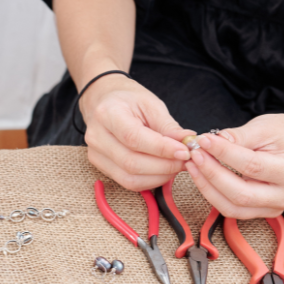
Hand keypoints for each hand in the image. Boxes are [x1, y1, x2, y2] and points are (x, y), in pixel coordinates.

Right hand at [79, 73, 193, 191]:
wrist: (104, 100)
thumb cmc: (128, 100)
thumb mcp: (151, 105)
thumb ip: (168, 127)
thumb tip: (188, 144)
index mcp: (108, 114)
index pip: (134, 138)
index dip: (162, 149)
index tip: (184, 151)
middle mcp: (96, 137)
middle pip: (132, 163)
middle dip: (164, 166)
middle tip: (186, 160)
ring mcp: (95, 154)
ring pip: (130, 178)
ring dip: (159, 176)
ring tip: (176, 165)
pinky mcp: (100, 166)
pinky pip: (128, 182)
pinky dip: (150, 181)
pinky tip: (162, 171)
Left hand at [185, 114, 283, 218]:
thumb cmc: (283, 134)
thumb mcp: (264, 127)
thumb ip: (239, 136)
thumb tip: (211, 142)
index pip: (251, 166)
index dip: (224, 153)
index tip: (204, 140)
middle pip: (240, 193)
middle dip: (212, 174)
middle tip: (194, 154)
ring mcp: (274, 209)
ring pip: (232, 207)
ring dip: (207, 187)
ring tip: (193, 164)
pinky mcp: (260, 213)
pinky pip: (230, 209)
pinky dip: (212, 194)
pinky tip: (201, 176)